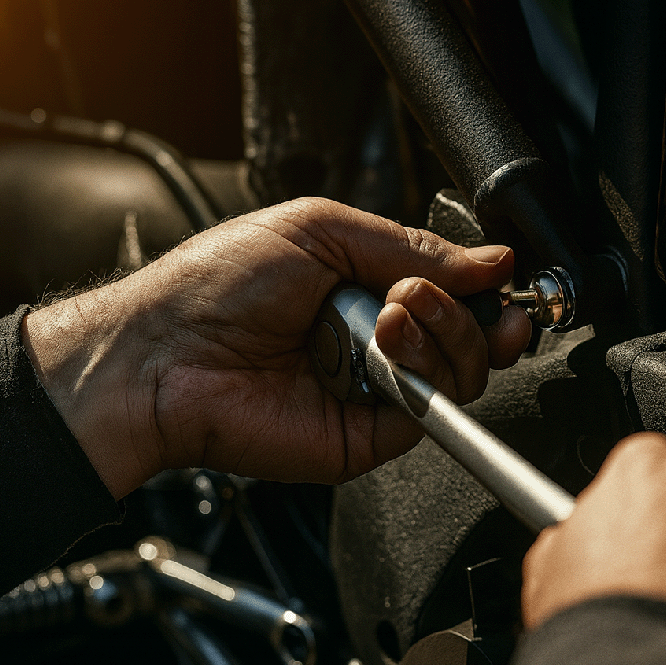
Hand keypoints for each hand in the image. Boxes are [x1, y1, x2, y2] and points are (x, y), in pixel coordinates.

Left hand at [24, 197, 531, 497]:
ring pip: (464, 372)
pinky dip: (425, 373)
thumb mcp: (321, 229)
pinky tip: (388, 346)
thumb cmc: (217, 285)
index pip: (455, 289)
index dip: (484, 286)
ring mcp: (379, 387)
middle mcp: (382, 339)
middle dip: (474, 311)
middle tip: (426, 294)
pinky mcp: (372, 435)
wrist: (166, 355)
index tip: (499, 277)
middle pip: (474, 335)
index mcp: (370, 285)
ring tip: (392, 314)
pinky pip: (433, 411)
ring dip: (444, 333)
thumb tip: (490, 261)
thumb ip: (410, 244)